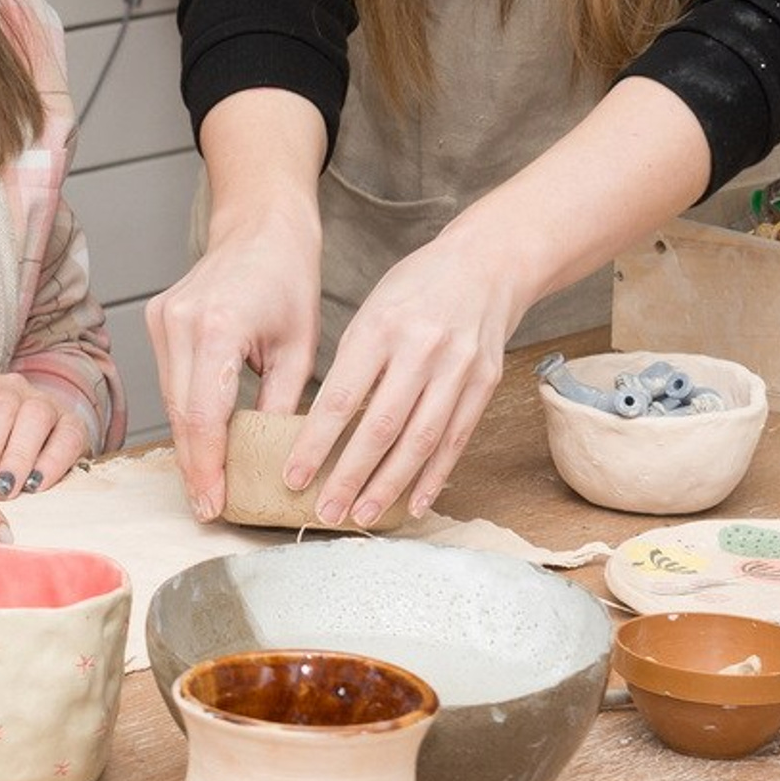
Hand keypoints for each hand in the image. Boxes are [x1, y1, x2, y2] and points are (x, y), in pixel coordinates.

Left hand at [0, 350, 89, 498]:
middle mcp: (12, 387)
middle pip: (1, 403)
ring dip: (17, 457)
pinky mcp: (72, 427)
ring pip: (35, 416)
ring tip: (3, 489)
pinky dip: (52, 463)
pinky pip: (68, 437)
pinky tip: (36, 486)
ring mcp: (45, 403)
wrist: (20, 464)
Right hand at [149, 198, 320, 519]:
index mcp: (216, 328)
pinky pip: (169, 378)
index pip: (203, 415)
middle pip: (178, 413)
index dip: (208, 467)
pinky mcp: (156, 319)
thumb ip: (281, 404)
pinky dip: (186, 412)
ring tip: (208, 484)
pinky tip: (202, 439)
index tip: (214, 505)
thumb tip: (275, 460)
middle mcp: (178, 323)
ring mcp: (161, 319)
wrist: (260, 226)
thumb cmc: (289, 278)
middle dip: (194, 465)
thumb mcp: (300, 348)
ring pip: (169, 400)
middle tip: (209, 508)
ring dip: (188, 442)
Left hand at [290, 222, 527, 524]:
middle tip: (325, 512)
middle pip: (380, 427)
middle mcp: (421, 351)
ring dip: (389, 486)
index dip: (315, 443)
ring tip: (362, 516)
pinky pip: (456, 440)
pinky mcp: (485, 384)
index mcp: (379, 329)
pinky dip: (434, 476)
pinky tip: (413, 503)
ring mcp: (458, 370)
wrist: (487, 264)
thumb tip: (321, 426)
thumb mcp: (370, 312)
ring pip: (419, 441)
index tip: (293, 476)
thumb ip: (351, 365)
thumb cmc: (415, 288)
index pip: (340, 397)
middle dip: (349, 476)